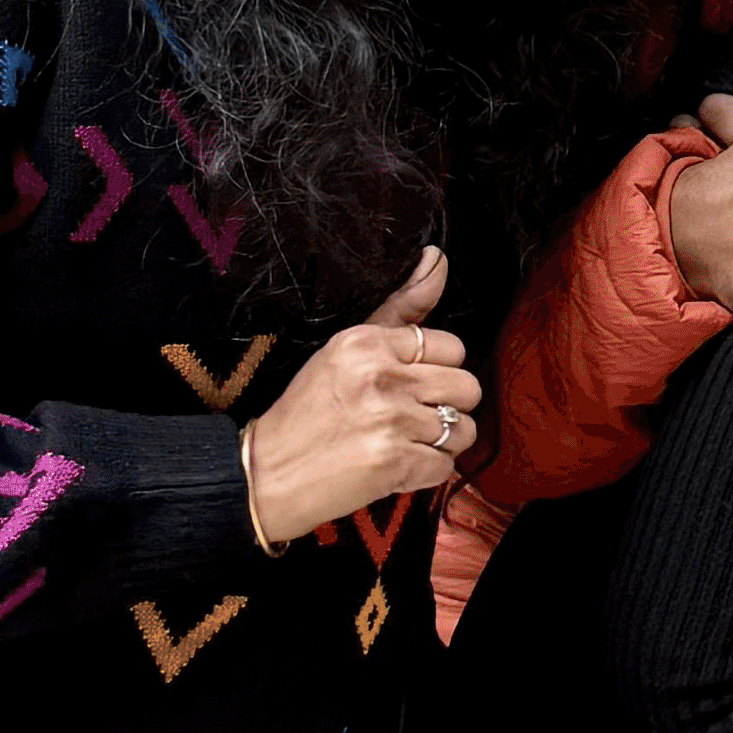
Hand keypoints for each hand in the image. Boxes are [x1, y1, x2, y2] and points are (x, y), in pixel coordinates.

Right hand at [246, 250, 473, 545]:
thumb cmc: (305, 413)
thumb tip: (436, 258)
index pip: (451, 347)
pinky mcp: (396, 463)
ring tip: (406, 441)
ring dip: (441, 442)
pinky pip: (446, 466)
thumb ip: (398, 309)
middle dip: (449, 406)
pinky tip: (398, 465)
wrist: (265, 473)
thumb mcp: (342, 350)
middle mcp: (381, 377)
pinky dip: (427, 471)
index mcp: (366, 343)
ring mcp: (391, 421)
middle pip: (466, 387)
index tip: (413, 384)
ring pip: (463, 429)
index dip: (438, 370)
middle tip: (415, 416)